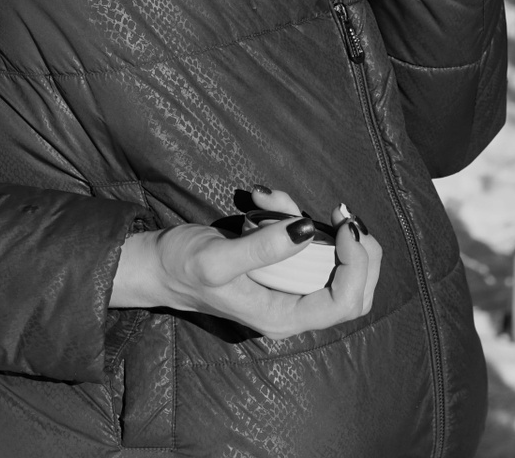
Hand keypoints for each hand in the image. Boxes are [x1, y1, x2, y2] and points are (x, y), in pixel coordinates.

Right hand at [109, 189, 381, 339]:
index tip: (345, 225)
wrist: (157, 265)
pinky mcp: (284, 267)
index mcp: (283, 317)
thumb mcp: (217, 259)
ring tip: (271, 198)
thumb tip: (308, 231)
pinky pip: (309, 243)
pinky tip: (262, 196)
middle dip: (358, 248)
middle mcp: (293, 308)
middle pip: (355, 288)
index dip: (357, 264)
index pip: (345, 302)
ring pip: (336, 262)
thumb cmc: (182, 268)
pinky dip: (297, 215)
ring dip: (319, 225)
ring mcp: (290, 289)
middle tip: (342, 213)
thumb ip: (262, 248)